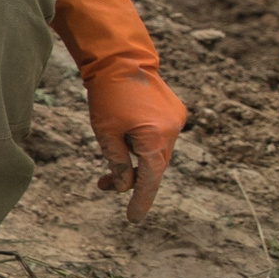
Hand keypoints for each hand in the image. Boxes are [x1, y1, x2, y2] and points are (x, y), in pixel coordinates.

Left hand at [86, 71, 184, 221]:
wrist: (121, 58)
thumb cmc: (107, 95)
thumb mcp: (104, 132)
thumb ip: (117, 161)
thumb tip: (125, 185)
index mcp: (156, 139)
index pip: (150, 179)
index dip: (141, 200)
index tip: (133, 219)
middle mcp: (172, 131)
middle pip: (153, 165)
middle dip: (129, 177)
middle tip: (102, 185)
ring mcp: (175, 120)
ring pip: (154, 151)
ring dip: (134, 159)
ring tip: (107, 160)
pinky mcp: (173, 111)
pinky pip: (158, 136)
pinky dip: (142, 144)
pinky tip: (124, 137)